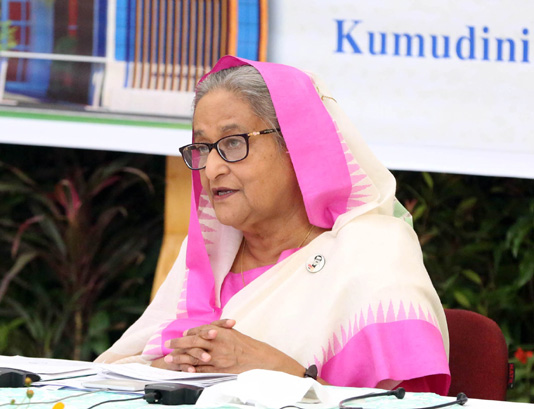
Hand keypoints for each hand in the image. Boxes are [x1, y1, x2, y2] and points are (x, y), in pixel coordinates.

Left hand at [161, 319, 304, 375]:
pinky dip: (192, 369)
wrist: (257, 358)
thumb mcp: (231, 332)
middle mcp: (217, 344)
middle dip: (179, 344)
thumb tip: (204, 329)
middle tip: (168, 345)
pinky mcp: (219, 368)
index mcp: (220, 332)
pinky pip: (203, 369)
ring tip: (170, 359)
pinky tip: (184, 369)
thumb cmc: (244, 344)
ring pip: (195, 357)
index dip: (188, 334)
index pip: (199, 331)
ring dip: (181, 358)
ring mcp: (217, 357)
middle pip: (193, 342)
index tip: (180, 336)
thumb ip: (218, 328)